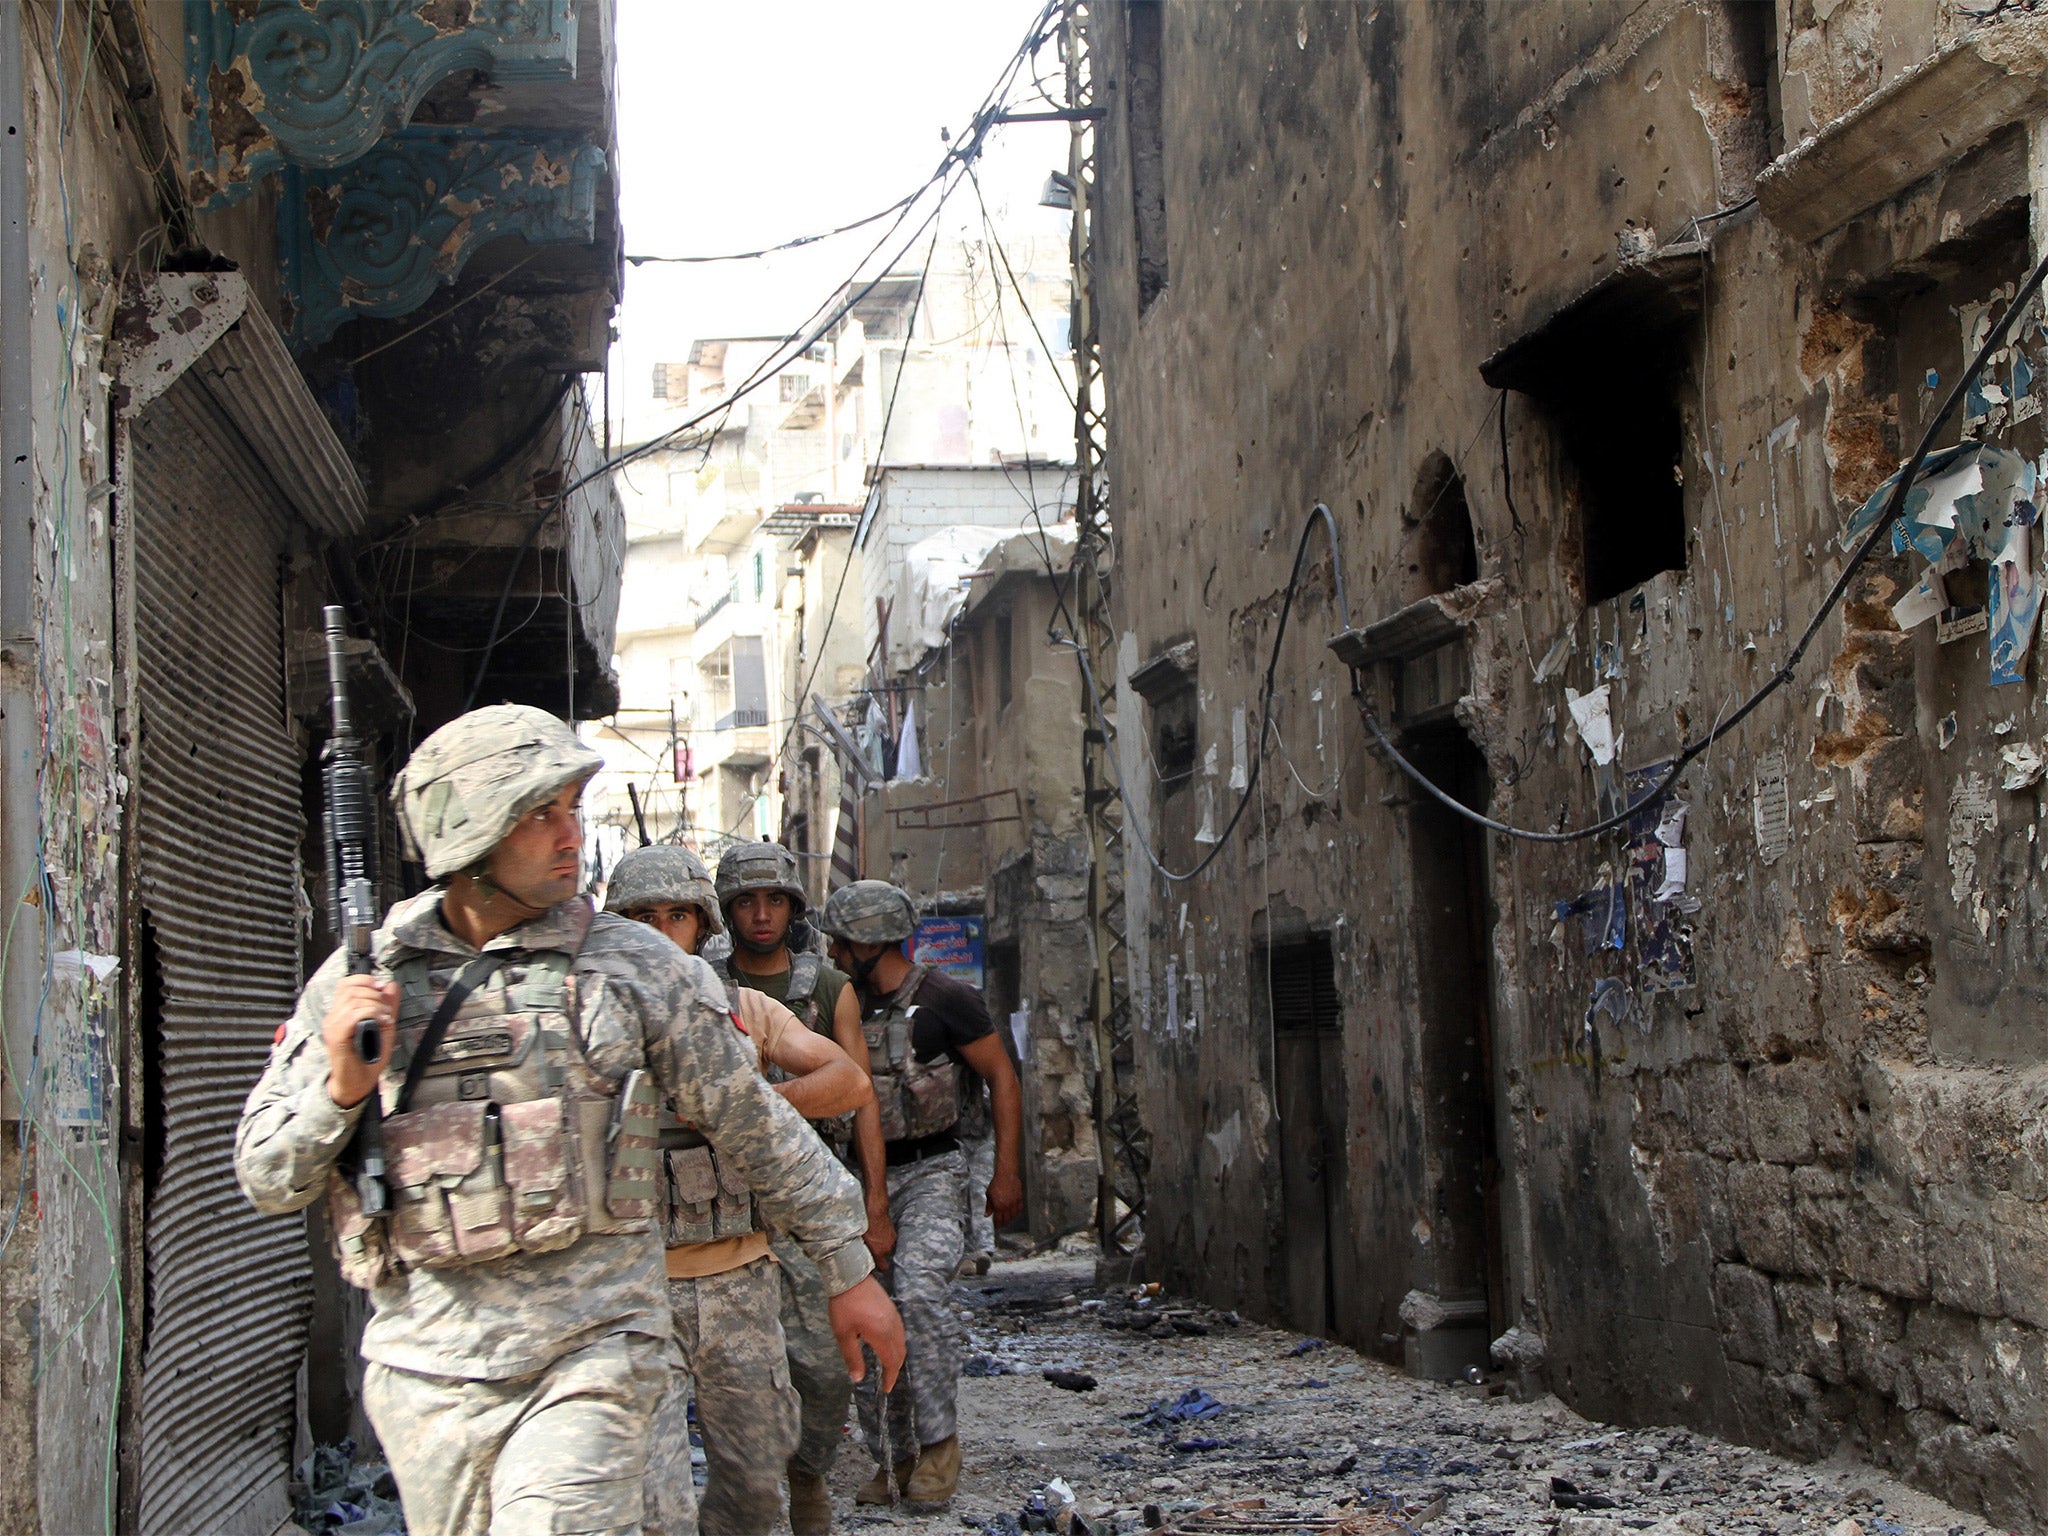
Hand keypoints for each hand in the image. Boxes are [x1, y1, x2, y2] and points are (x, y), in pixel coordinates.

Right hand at [323, 976, 396, 1108]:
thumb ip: (387, 1006)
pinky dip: (371, 1013)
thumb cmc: (368, 1058)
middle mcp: (333, 1018)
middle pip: (351, 989)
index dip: (365, 980)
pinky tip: (382, 1021)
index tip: (381, 987)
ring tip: (386, 1017)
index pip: (345, 984)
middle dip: (375, 994)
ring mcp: (333, 1027)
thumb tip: (391, 985)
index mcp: (341, 1013)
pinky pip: (352, 1016)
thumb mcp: (384, 1026)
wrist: (357, 1084)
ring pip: (353, 1000)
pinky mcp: (336, 1038)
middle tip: (387, 1009)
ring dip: (375, 1004)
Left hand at [828, 1275, 904, 1390]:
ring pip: (902, 1342)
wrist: (850, 1275)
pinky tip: (888, 1345)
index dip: (890, 1378)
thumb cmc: (844, 1306)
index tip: (886, 1389)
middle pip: (900, 1354)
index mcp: (881, 1335)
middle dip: (895, 1370)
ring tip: (888, 1366)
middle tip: (887, 1380)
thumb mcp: (843, 1334)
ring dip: (897, 1357)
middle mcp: (892, 1327)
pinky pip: (900, 1332)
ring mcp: (894, 1317)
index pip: (892, 1362)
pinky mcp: (892, 1309)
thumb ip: (852, 1358)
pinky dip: (897, 1344)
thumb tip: (857, 1379)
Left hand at [863, 1197, 897, 1268]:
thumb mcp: (860, 1240)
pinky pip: (889, 1239)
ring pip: (887, 1247)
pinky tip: (878, 1232)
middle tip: (870, 1248)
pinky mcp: (893, 1232)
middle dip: (878, 1254)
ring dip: (882, 1245)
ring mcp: (892, 1240)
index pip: (884, 1268)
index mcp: (879, 1252)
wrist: (875, 1210)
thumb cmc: (865, 1224)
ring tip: (874, 1239)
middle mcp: (887, 1248)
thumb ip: (862, 1251)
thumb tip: (857, 1256)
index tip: (874, 1265)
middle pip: (884, 1256)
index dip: (879, 1267)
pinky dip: (885, 1238)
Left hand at [985, 1168, 1023, 1227]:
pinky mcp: (1019, 1199)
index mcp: (998, 1206)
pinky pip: (1019, 1209)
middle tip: (1002, 1224)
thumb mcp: (989, 1195)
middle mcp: (1007, 1206)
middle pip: (1006, 1219)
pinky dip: (1017, 1212)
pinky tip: (1014, 1212)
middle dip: (1003, 1223)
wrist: (1006, 1174)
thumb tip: (986, 1215)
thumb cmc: (996, 1183)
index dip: (997, 1225)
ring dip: (1010, 1219)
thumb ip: (988, 1206)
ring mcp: (1014, 1203)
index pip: (998, 1220)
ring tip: (1008, 1219)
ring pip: (1014, 1216)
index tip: (997, 1227)